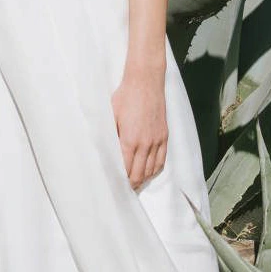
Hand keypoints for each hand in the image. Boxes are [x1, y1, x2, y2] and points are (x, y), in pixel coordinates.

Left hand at [111, 63, 167, 190]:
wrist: (145, 82)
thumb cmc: (125, 97)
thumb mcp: (111, 116)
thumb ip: (110, 136)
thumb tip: (106, 151)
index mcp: (129, 140)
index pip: (125, 169)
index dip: (121, 180)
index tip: (115, 185)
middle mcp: (145, 144)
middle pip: (139, 174)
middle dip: (132, 184)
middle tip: (125, 189)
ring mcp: (157, 141)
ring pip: (151, 169)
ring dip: (143, 178)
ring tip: (135, 183)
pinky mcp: (164, 135)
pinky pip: (162, 159)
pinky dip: (155, 169)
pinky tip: (149, 172)